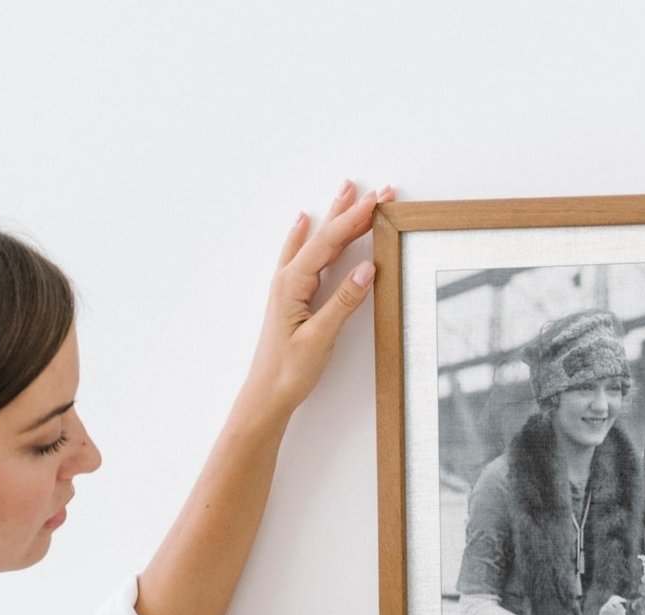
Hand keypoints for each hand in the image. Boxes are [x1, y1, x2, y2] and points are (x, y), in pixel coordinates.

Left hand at [240, 180, 391, 416]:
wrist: (266, 394)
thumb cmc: (289, 371)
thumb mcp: (320, 337)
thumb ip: (343, 302)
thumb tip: (367, 270)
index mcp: (293, 284)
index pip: (330, 243)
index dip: (355, 221)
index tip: (378, 201)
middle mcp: (288, 278)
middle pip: (324, 236)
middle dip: (350, 212)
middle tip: (375, 191)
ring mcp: (288, 286)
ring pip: (315, 241)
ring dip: (333, 216)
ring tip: (346, 190)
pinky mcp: (290, 297)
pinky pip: (301, 255)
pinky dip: (308, 234)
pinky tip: (305, 220)